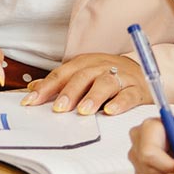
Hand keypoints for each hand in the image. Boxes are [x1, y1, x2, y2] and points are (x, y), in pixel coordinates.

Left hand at [23, 53, 146, 115]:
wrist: (142, 73)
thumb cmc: (108, 76)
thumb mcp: (83, 75)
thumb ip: (60, 82)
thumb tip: (33, 87)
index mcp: (85, 63)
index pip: (62, 74)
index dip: (46, 87)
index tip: (31, 101)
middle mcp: (101, 67)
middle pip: (83, 76)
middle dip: (69, 92)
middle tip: (59, 108)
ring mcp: (120, 77)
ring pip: (105, 83)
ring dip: (93, 96)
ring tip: (83, 110)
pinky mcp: (136, 89)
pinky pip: (128, 94)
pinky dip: (120, 102)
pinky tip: (110, 111)